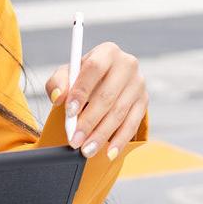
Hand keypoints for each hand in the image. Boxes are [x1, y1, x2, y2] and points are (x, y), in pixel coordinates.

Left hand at [45, 42, 146, 160]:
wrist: (105, 81)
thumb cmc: (83, 78)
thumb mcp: (67, 75)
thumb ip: (58, 83)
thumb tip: (59, 97)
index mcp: (107, 52)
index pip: (94, 69)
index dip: (81, 91)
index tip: (69, 111)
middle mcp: (127, 64)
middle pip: (107, 95)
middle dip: (89, 121)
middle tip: (74, 139)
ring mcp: (138, 84)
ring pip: (119, 113)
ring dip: (101, 134)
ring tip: (86, 149)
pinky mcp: (144, 102)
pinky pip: (132, 124)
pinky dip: (120, 140)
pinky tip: (108, 152)